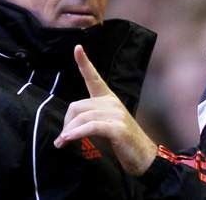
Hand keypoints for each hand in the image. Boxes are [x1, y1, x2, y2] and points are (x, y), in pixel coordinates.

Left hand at [54, 45, 157, 175]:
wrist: (144, 157)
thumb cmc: (122, 143)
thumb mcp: (104, 127)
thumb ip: (89, 120)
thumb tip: (66, 128)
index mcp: (109, 99)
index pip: (94, 77)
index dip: (84, 62)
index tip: (77, 47)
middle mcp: (112, 103)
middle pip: (77, 105)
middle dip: (66, 123)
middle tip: (62, 139)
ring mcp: (116, 114)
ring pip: (82, 117)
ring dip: (68, 132)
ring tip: (62, 143)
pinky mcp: (117, 128)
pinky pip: (90, 126)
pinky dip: (77, 133)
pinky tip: (68, 140)